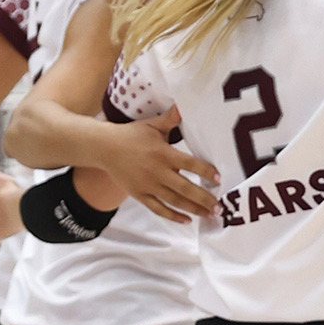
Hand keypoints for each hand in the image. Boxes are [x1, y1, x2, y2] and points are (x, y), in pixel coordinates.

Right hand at [100, 106, 221, 222]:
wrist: (104, 148)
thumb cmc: (131, 135)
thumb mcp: (152, 125)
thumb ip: (171, 118)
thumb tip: (185, 103)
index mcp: (163, 154)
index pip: (190, 164)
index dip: (205, 172)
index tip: (218, 179)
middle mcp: (158, 172)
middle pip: (186, 189)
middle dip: (204, 199)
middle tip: (219, 207)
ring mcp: (148, 186)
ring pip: (175, 202)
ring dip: (194, 210)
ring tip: (209, 215)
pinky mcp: (140, 195)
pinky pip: (159, 209)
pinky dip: (173, 216)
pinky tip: (187, 220)